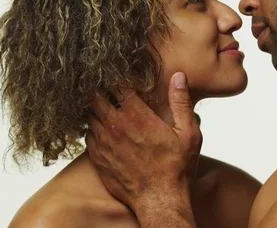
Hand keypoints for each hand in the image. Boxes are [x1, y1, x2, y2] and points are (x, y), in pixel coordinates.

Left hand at [86, 72, 201, 216]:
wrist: (160, 201)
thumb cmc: (177, 168)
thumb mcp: (188, 133)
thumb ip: (181, 102)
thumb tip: (178, 77)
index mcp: (137, 117)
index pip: (116, 86)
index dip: (116, 78)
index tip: (120, 76)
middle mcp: (116, 127)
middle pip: (95, 98)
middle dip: (100, 90)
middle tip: (107, 88)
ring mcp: (104, 143)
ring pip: (88, 116)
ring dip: (95, 109)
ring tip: (105, 107)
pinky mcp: (98, 159)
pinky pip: (88, 135)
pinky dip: (93, 128)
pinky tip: (103, 129)